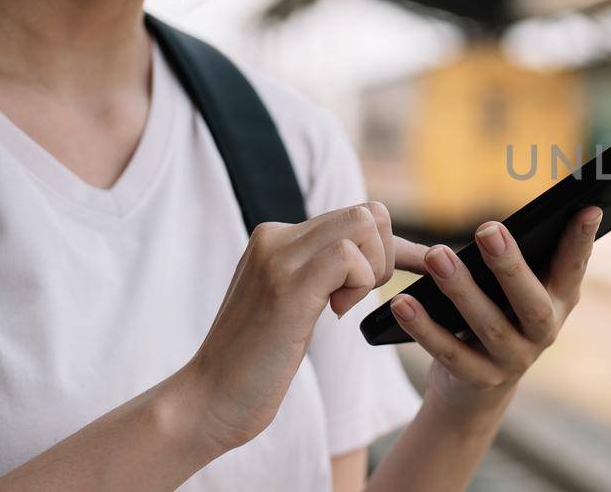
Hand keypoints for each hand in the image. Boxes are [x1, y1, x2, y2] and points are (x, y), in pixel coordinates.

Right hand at [183, 202, 401, 450]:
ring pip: (363, 224)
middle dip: (384, 257)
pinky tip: (334, 312)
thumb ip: (322, 270)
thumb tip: (383, 254)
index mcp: (277, 238)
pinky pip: (349, 258)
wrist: (210, 397)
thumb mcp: (293, 300)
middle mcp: (275, 238)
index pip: (356, 215)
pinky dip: (360, 286)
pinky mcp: (287, 288)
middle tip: (355, 298)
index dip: (389, 247)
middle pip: (368, 213)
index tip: (401, 277)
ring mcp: (278, 258)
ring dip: (373, 270)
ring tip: (341, 305)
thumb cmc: (258, 359)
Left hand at [390, 207, 601, 411]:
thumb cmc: (499, 316)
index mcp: (559, 302)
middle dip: (510, 266)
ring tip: (435, 256)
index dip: (582, 242)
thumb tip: (498, 227)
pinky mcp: (479, 380)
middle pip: (531, 303)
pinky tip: (403, 302)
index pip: (574, 269)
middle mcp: (544, 333)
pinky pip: (450, 353)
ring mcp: (513, 361)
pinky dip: (425, 327)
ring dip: (461, 289)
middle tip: (487, 230)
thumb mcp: (516, 291)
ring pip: (488, 326)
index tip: (588, 208)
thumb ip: (519, 261)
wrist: (476, 389)